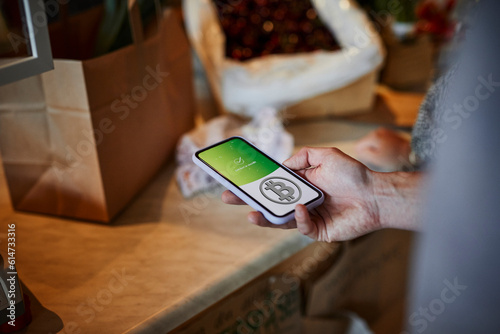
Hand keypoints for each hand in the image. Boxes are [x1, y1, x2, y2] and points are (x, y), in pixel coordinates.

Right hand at [222, 147, 382, 241]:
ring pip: (280, 219)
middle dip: (248, 201)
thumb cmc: (353, 174)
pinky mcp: (318, 231)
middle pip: (269, 203)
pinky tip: (299, 208)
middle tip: (228, 197)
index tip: (237, 180)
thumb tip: (282, 165)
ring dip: (265, 217)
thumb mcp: (325, 156)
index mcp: (300, 185)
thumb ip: (303, 157)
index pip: (271, 185)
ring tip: (251, 214)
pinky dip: (298, 219)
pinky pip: (302, 227)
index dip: (255, 183)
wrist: (375, 195)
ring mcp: (308, 217)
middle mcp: (300, 201)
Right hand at [355, 127, 410, 170]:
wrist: (411, 153)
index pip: (358, 145)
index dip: (360, 154)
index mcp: (373, 136)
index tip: (367, 160)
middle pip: (365, 142)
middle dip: (369, 150)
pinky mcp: (390, 134)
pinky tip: (388, 152)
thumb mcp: (376, 158)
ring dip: (375, 148)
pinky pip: (380, 140)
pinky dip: (381, 146)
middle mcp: (378, 131)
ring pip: (373, 141)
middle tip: (377, 159)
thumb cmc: (394, 158)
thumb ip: (364, 153)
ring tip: (384, 156)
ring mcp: (385, 131)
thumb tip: (357, 150)